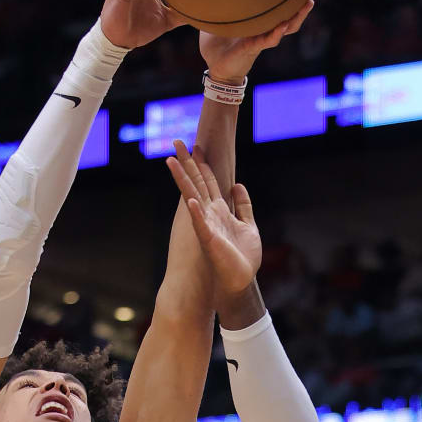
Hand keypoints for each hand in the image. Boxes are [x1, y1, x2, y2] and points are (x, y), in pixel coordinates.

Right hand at [165, 141, 259, 295]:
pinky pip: (201, 225)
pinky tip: (191, 201)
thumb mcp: (249, 225)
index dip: (202, 163)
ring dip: (183, 179)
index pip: (208, 181)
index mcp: (220, 210)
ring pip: (192, 197)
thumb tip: (238, 185)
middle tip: (176, 142)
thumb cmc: (244, 256)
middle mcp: (210, 214)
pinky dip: (197, 213)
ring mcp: (207, 226)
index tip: (195, 145)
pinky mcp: (209, 241)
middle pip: (196, 183)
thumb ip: (244, 206)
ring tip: (172, 161)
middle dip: (187, 162)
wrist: (242, 279)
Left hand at [200, 0, 315, 81]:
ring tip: (307, 4)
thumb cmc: (215, 46)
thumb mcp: (212, 22)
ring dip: (296, 17)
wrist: (215, 68)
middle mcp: (262, 30)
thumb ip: (212, 7)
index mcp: (255, 23)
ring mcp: (261, 39)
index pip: (273, 9)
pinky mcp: (253, 48)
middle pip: (287, 16)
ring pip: (285, 28)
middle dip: (300, 6)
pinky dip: (276, 33)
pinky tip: (283, 26)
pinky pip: (269, 40)